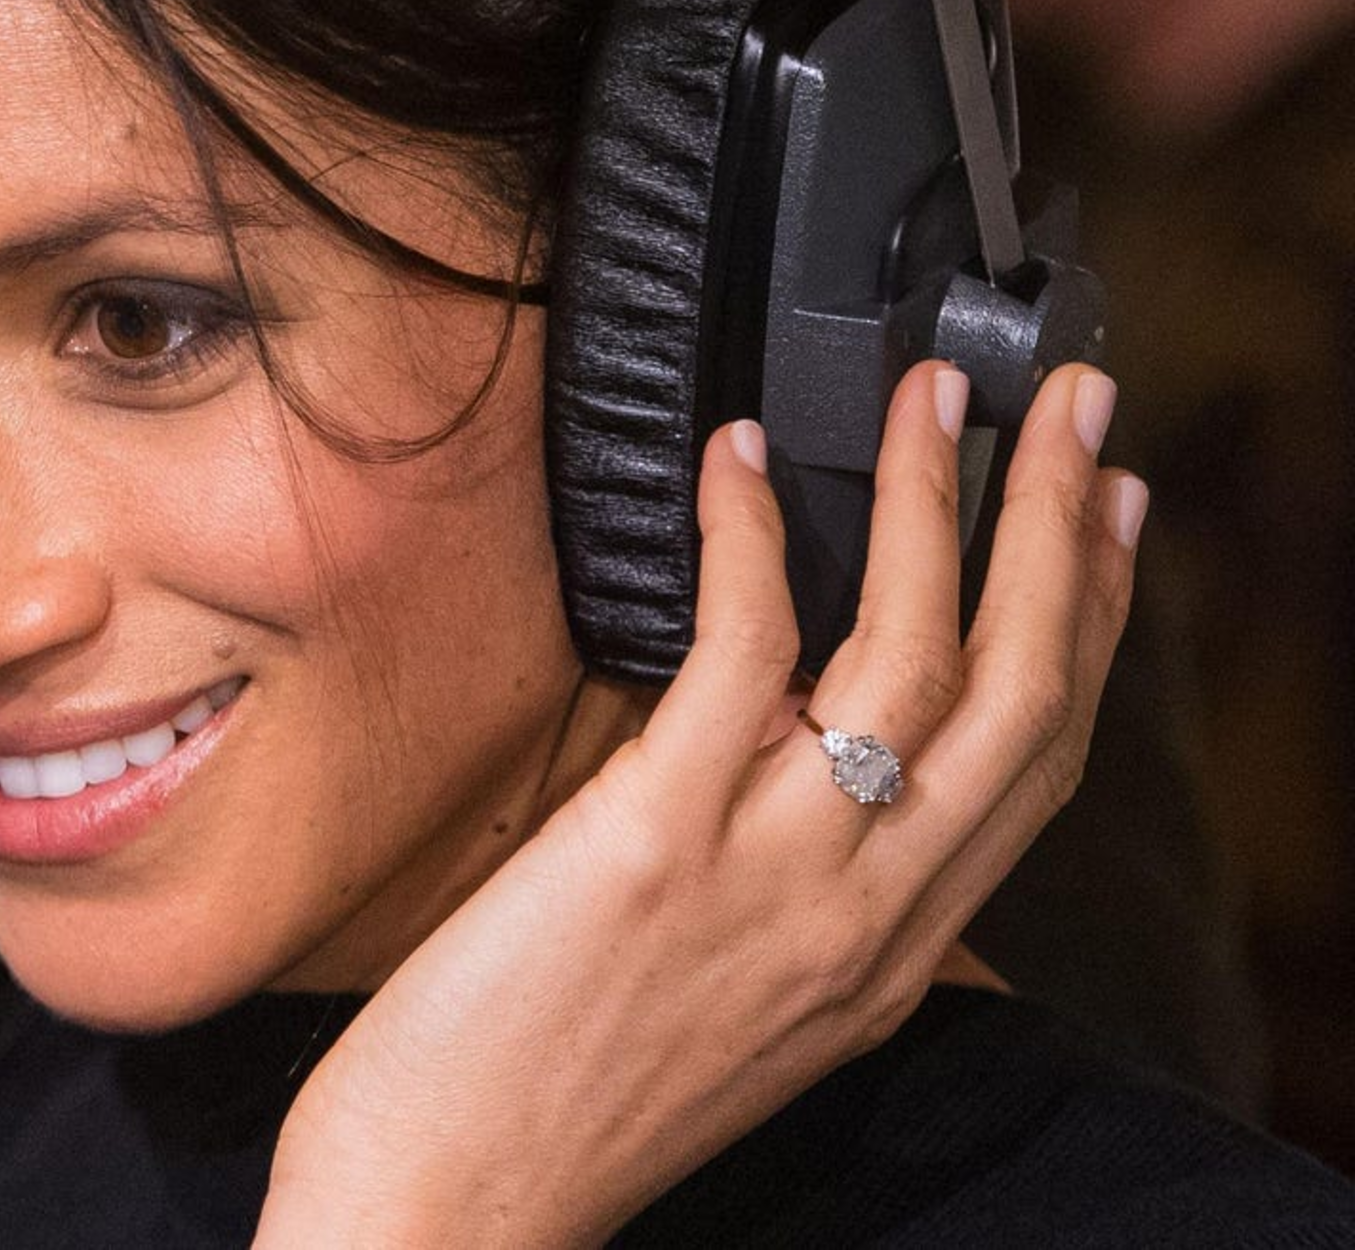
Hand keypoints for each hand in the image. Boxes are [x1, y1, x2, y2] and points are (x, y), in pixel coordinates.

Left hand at [260, 361, 1141, 1245]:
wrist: (452, 1201)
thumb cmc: (561, 1098)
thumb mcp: (738, 1009)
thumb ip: (800, 896)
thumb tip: (798, 758)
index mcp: (889, 953)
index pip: (1038, 765)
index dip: (1095, 627)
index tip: (1112, 524)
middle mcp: (865, 915)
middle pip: (1024, 693)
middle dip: (1067, 532)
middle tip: (1074, 408)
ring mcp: (774, 874)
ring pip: (919, 659)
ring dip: (944, 505)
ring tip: (932, 394)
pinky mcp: (659, 837)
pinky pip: (744, 651)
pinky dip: (753, 539)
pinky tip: (745, 462)